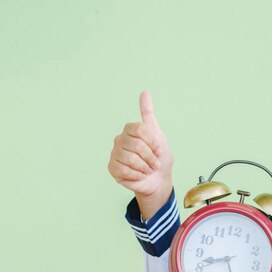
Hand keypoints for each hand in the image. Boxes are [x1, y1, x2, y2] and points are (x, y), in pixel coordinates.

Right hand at [107, 90, 173, 218]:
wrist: (158, 180)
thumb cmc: (159, 158)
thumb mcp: (158, 135)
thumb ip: (148, 114)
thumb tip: (145, 91)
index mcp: (130, 129)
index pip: (140, 130)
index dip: (153, 142)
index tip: (159, 150)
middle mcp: (120, 139)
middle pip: (137, 145)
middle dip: (150, 157)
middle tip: (155, 164)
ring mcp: (114, 153)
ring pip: (130, 158)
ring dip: (144, 167)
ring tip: (147, 170)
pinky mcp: (112, 167)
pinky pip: (124, 170)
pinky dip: (137, 175)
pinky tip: (140, 175)